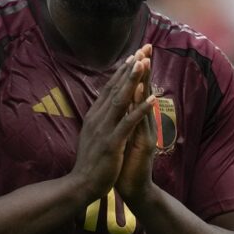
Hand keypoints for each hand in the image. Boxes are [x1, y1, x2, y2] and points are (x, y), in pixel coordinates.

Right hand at [70, 50, 156, 203]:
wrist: (81, 185)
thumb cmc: (90, 162)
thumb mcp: (93, 135)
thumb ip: (99, 119)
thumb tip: (103, 106)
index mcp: (94, 116)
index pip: (109, 88)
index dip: (122, 71)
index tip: (134, 55)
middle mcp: (98, 118)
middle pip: (116, 88)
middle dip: (130, 68)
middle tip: (143, 49)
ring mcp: (104, 129)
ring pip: (121, 100)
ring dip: (133, 80)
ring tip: (145, 63)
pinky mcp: (112, 143)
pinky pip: (128, 123)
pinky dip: (140, 109)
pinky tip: (151, 98)